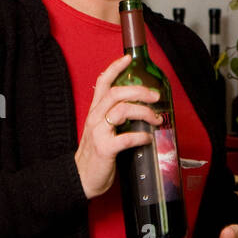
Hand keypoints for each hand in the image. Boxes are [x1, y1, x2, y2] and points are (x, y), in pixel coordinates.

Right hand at [74, 54, 163, 199]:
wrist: (80, 178)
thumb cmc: (95, 154)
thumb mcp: (102, 129)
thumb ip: (116, 117)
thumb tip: (141, 108)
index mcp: (95, 112)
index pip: (102, 83)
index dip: (114, 68)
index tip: (128, 58)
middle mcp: (95, 118)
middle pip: (116, 93)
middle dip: (139, 91)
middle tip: (155, 96)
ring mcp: (98, 133)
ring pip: (122, 111)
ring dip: (144, 112)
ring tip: (157, 119)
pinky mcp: (104, 149)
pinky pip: (125, 138)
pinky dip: (140, 137)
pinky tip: (148, 139)